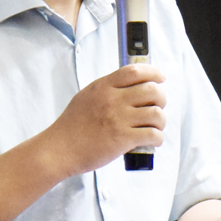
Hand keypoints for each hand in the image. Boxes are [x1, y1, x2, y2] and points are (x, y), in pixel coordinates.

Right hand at [44, 63, 165, 176]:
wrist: (59, 149)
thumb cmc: (72, 126)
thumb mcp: (87, 96)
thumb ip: (107, 89)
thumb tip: (131, 86)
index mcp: (104, 87)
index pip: (135, 71)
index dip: (153, 72)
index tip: (161, 77)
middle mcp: (113, 100)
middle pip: (152, 90)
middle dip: (161, 98)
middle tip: (158, 106)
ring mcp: (119, 119)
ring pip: (156, 113)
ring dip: (161, 121)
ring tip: (155, 126)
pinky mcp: (123, 139)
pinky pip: (153, 135)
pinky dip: (158, 138)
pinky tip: (153, 140)